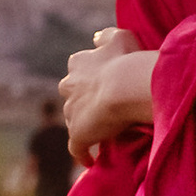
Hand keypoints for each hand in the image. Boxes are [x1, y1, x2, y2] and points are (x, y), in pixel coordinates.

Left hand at [63, 27, 155, 163]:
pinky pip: (77, 148)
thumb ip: (106, 35)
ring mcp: (71, 112)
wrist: (124, 86)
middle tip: (101, 107)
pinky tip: (90, 160)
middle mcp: (69, 86)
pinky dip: (82, 154)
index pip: (78, 70)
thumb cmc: (126, 61)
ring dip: (84, 125)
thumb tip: (95, 37)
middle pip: (70, 95)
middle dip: (80, 100)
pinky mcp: (77, 134)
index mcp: (79, 64)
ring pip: (73, 120)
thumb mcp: (120, 37)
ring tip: (100, 133)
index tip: (100, 83)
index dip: (88, 78)